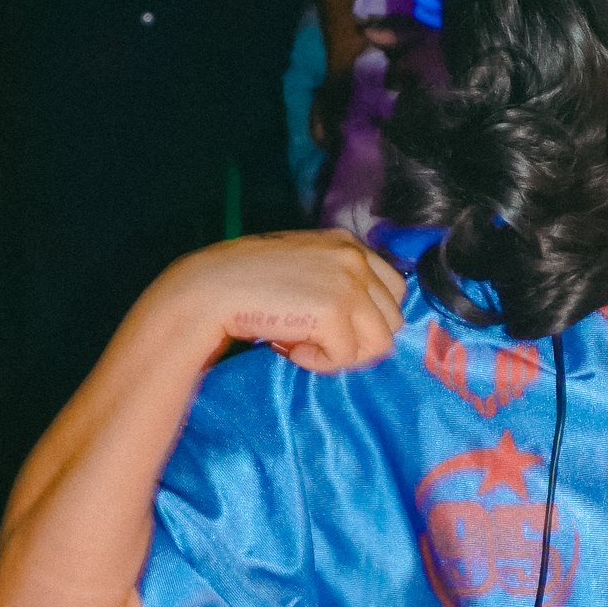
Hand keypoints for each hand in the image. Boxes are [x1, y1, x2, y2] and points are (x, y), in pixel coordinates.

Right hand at [161, 230, 405, 375]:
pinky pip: (344, 357)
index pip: (394, 290)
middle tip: (317, 340)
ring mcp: (349, 285)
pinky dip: (317, 362)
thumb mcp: (303, 265)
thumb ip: (335, 280)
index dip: (368, 318)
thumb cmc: (248, 280)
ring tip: (304, 345)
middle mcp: (355, 259)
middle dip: (357, 339)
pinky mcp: (335, 313)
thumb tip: (361, 322)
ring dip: (340, 354)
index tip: (333, 327)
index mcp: (348, 244)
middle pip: (392, 320)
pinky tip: (290, 348)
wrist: (214, 287)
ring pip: (378, 343)